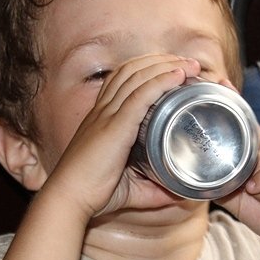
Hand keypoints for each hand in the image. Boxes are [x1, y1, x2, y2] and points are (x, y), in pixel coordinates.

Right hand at [42, 54, 201, 219]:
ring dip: (166, 66)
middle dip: (161, 61)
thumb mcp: (129, 187)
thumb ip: (152, 189)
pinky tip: (177, 76)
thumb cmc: (92, 193)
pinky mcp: (114, 127)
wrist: (69, 198)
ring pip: (137, 76)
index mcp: (101, 118)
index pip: (123, 79)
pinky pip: (140, 95)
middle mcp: (103, 111)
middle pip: (132, 70)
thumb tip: (179, 194)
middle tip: (189, 64)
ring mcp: (107, 116)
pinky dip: (160, 81)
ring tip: (190, 65)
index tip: (174, 70)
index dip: (148, 69)